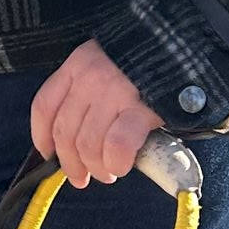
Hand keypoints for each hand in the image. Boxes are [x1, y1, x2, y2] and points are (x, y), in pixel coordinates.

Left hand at [30, 40, 161, 187]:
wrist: (186, 51)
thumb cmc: (145, 64)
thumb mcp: (108, 66)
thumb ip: (88, 93)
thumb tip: (73, 141)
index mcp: (78, 65)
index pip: (45, 106)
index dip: (42, 137)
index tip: (49, 155)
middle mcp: (91, 77)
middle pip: (65, 133)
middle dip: (71, 164)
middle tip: (82, 177)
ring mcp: (115, 92)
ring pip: (88, 145)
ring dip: (96, 168)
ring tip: (108, 173)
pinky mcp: (140, 108)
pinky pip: (116, 147)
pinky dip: (116, 163)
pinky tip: (121, 166)